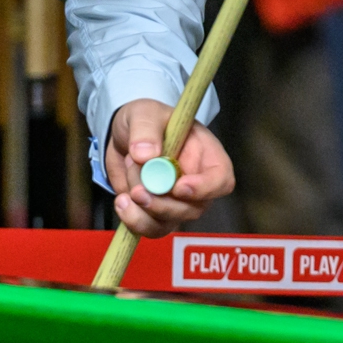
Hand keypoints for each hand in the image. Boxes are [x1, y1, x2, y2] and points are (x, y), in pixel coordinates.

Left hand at [105, 98, 234, 235]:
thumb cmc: (146, 120)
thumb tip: (145, 154)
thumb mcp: (145, 113)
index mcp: (205, 154)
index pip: (221, 178)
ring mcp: (177, 201)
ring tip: (127, 185)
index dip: (205, 188)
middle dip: (162, 204)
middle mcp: (196, 182)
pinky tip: (121, 202)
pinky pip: (150, 228)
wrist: (124, 136)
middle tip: (137, 191)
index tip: (178, 187)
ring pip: (169, 222)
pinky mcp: (156, 213)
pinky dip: (133, 220)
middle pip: (193, 208)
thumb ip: (146, 130)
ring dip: (143, 211)